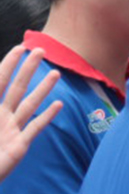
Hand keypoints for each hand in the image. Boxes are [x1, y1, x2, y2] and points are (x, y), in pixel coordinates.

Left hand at [0, 47, 61, 181]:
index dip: (9, 64)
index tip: (20, 48)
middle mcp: (0, 115)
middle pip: (16, 87)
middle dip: (28, 69)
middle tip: (40, 51)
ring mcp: (12, 129)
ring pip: (29, 104)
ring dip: (43, 88)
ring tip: (55, 74)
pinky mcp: (20, 145)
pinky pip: (35, 127)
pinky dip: (47, 116)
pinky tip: (58, 105)